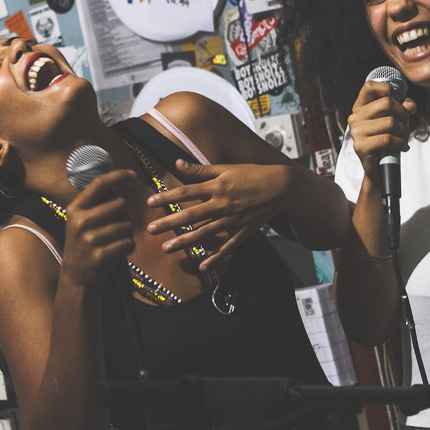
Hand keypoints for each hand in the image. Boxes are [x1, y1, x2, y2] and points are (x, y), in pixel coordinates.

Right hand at [60, 170, 136, 290]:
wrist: (76, 278)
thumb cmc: (85, 245)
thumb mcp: (84, 221)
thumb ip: (101, 203)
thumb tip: (127, 181)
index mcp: (75, 208)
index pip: (100, 184)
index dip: (118, 176)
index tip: (133, 175)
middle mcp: (81, 221)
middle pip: (120, 204)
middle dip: (126, 214)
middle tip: (119, 225)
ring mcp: (90, 239)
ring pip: (127, 225)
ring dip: (128, 233)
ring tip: (116, 241)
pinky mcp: (100, 255)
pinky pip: (128, 243)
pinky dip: (129, 247)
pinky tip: (118, 252)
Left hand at [145, 160, 291, 272]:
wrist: (280, 187)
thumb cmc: (251, 174)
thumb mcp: (226, 168)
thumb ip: (200, 169)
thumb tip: (177, 163)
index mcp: (217, 186)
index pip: (186, 192)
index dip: (167, 197)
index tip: (150, 202)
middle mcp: (222, 204)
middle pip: (191, 215)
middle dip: (169, 223)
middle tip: (150, 230)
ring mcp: (232, 220)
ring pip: (204, 233)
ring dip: (185, 242)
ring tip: (167, 249)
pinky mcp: (242, 232)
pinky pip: (227, 247)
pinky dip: (215, 258)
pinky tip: (202, 267)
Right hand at [348, 81, 416, 186]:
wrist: (379, 169)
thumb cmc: (387, 141)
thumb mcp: (395, 121)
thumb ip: (402, 109)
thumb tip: (410, 104)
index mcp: (360, 108)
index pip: (369, 86)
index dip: (387, 90)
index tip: (397, 101)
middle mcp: (355, 118)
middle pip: (386, 103)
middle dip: (403, 114)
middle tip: (406, 125)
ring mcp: (356, 132)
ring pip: (390, 122)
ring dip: (404, 131)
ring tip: (404, 139)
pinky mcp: (361, 147)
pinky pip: (388, 139)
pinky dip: (401, 143)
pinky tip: (403, 147)